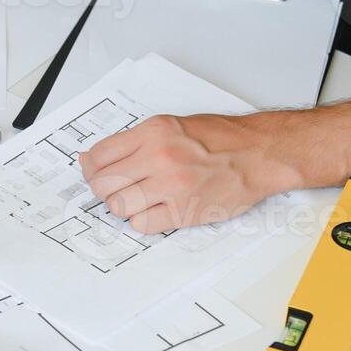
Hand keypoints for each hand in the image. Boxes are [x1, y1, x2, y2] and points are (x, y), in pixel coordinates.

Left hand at [80, 113, 299, 234]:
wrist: (259, 154)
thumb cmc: (220, 139)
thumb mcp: (172, 126)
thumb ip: (134, 142)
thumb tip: (92, 159)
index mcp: (153, 132)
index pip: (99, 155)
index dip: (91, 167)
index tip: (95, 172)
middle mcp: (159, 157)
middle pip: (103, 184)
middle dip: (102, 190)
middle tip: (114, 189)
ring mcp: (171, 187)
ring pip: (119, 207)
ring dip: (122, 206)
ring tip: (137, 199)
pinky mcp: (184, 212)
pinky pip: (142, 225)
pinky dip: (142, 220)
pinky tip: (154, 210)